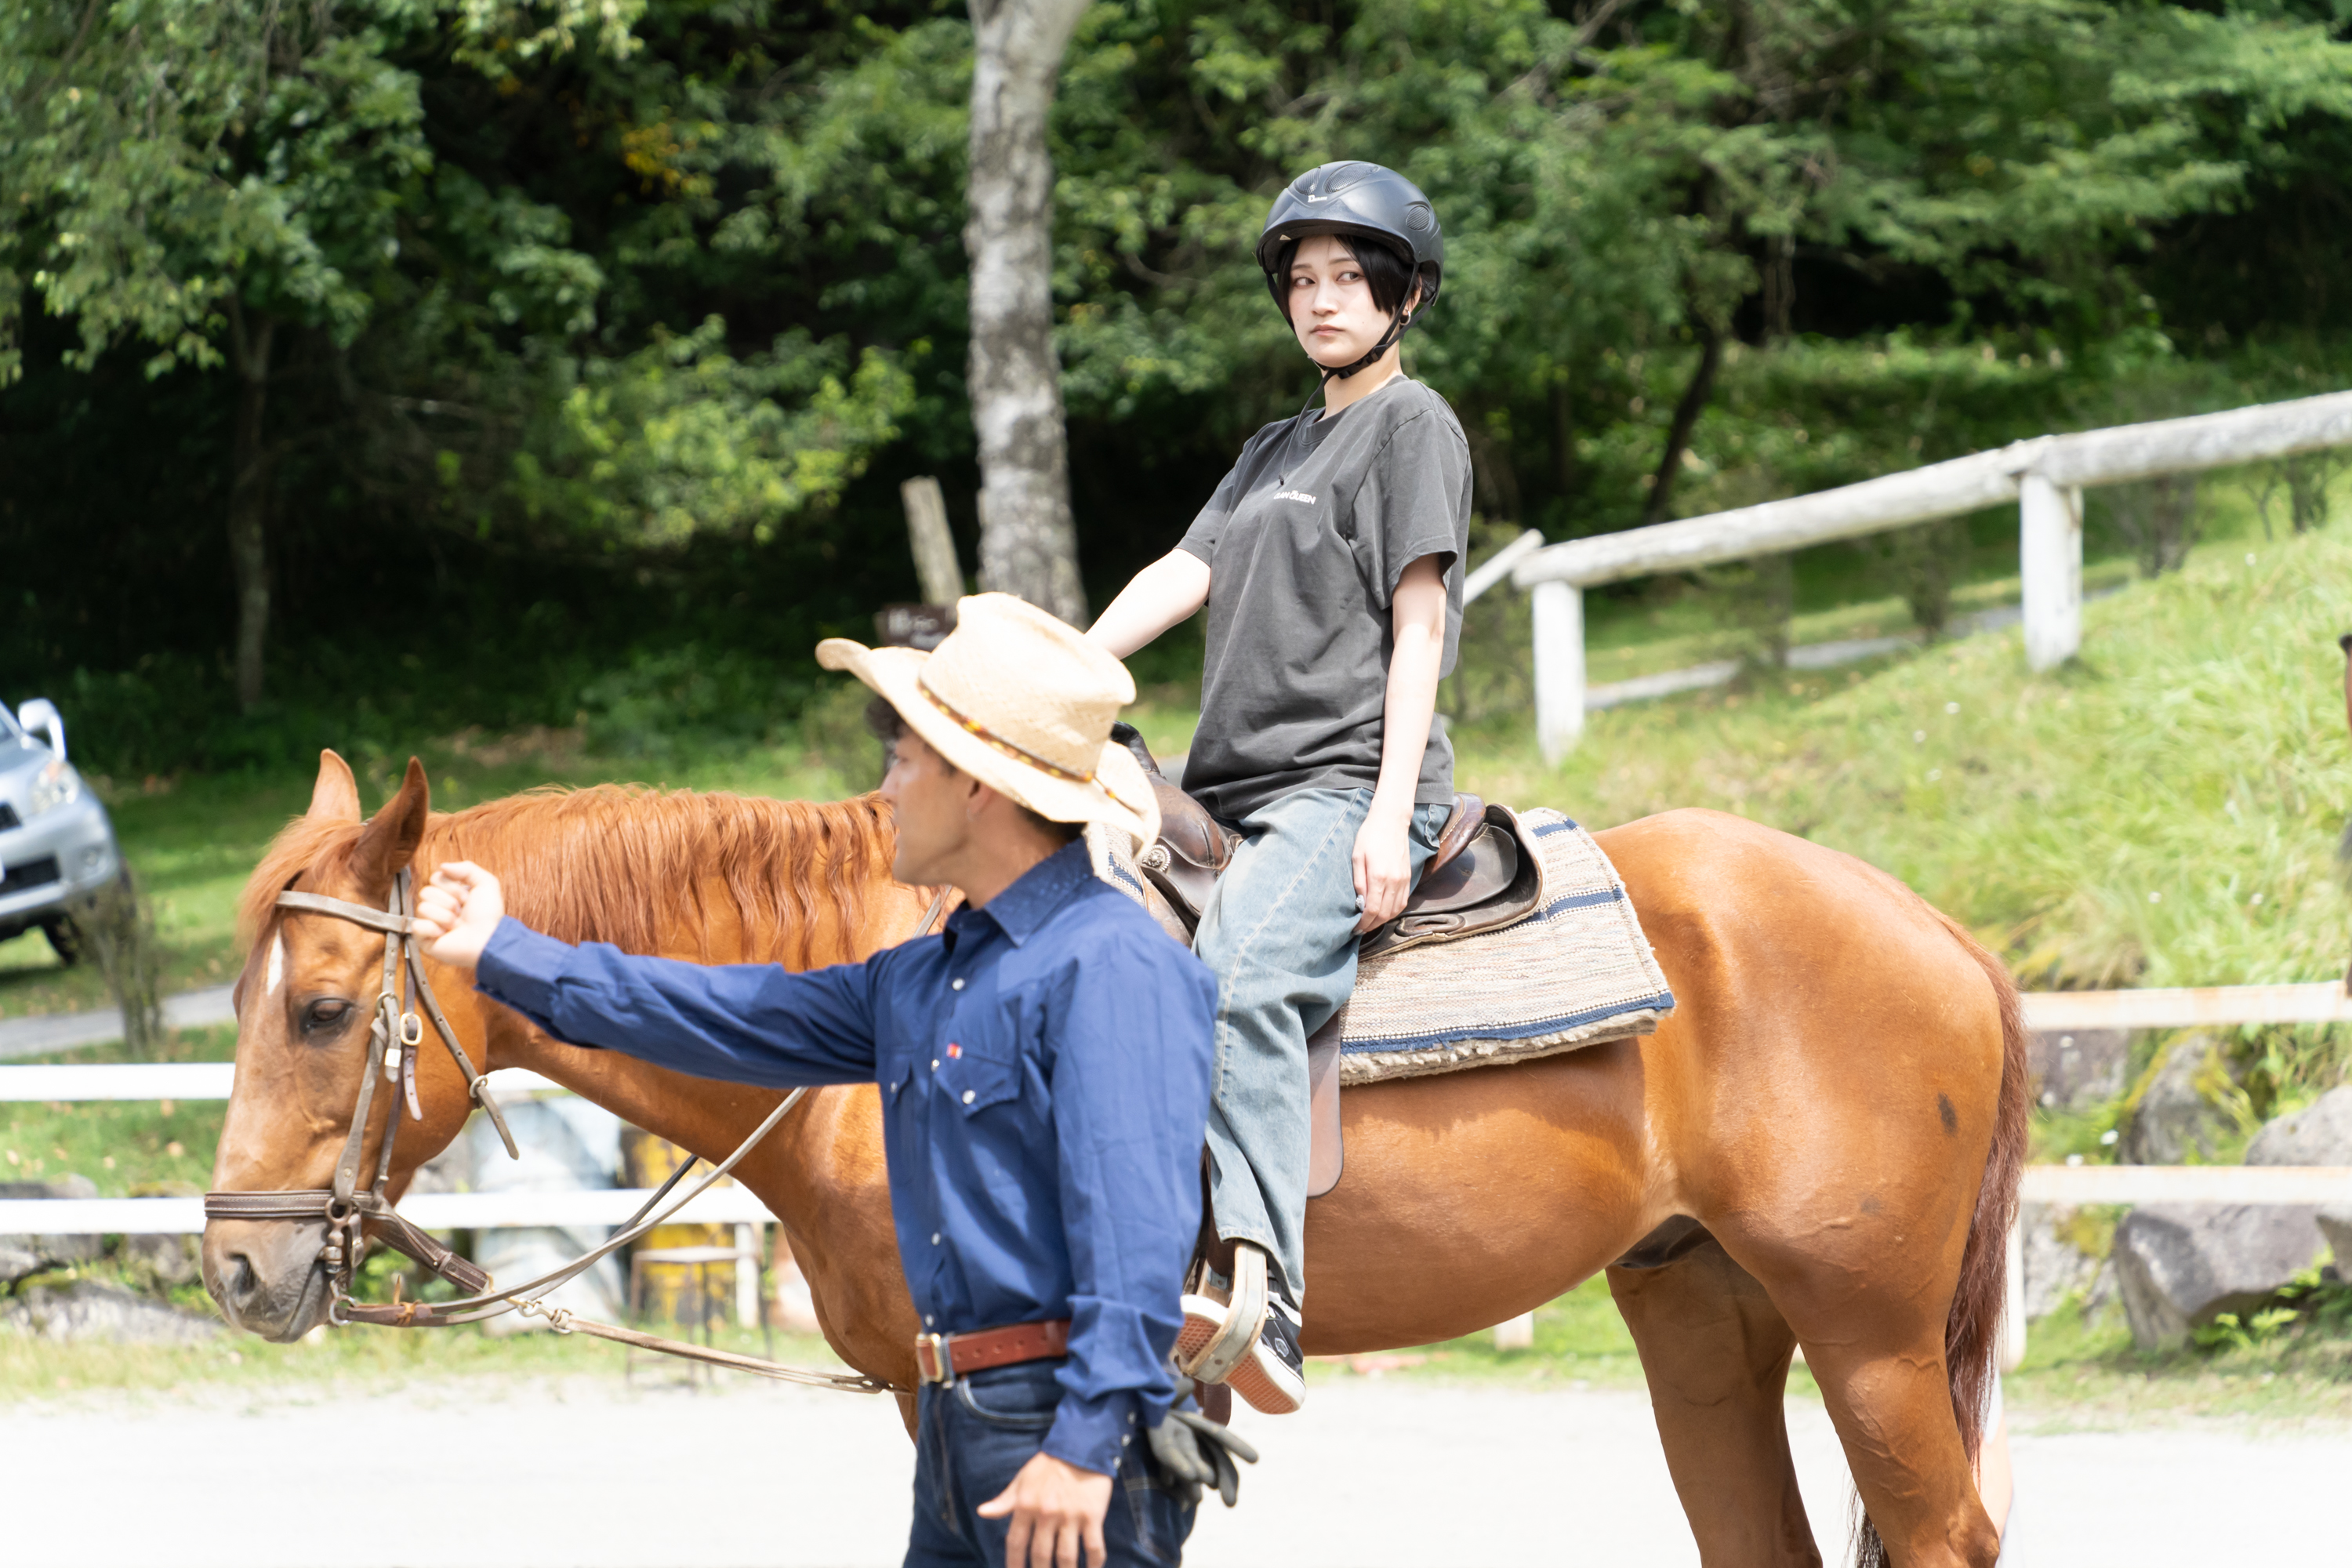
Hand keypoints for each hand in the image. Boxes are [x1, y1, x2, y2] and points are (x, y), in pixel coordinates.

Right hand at [412, 861, 504, 970]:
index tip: (466, 897)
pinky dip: (432, 929)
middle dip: (447, 901)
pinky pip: (416, 926)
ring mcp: (430, 923)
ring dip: (444, 916)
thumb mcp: (486, 883)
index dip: (450, 886)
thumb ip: (466, 868)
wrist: (488, 939)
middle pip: (425, 892)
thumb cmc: (489, 914)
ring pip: (422, 908)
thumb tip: (442, 866)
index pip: (435, 878)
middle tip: (461, 912)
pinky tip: (444, 934)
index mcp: (449, 894)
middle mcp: (438, 907)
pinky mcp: (424, 939)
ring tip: (456, 924)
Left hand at [976, 1451, 1112, 1567]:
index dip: (1014, 1563)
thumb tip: (982, 1512)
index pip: (1016, 1543)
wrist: (1079, 1446)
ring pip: (1066, 1557)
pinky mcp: (1092, 1516)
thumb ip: (1004, 1501)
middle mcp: (1046, 1514)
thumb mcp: (1022, 1480)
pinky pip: (1093, 1547)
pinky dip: (1094, 1563)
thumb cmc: (1048, 1466)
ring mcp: (1070, 1516)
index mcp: (1026, 1506)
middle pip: (1041, 1556)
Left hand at [1146, 1381, 1258, 1508]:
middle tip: (1231, 1503)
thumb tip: (1188, 1384)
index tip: (1255, 1459)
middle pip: (1216, 1461)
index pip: (1223, 1438)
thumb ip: (1176, 1391)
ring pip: (1197, 1468)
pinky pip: (1174, 1466)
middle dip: (1225, 1480)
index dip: (1238, 1447)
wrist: (1138, 1407)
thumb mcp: (1167, 1394)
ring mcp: (1180, 1450)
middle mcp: (1195, 1440)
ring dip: (1200, 1481)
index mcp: (1201, 1425)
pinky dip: (1178, 1473)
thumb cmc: (1158, 1399)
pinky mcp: (1163, 1456)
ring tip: (1201, 1499)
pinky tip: (1179, 1490)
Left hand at [1352, 805, 1413, 932]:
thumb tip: (1359, 902)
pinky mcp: (1408, 877)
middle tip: (1361, 929)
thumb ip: (1359, 881)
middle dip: (1372, 925)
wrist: (1391, 821)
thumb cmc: (1370, 836)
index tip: (1355, 928)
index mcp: (1379, 876)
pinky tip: (1384, 911)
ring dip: (1383, 920)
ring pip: (1396, 910)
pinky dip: (1393, 911)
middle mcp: (1394, 881)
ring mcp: (1404, 880)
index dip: (1364, 923)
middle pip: (1385, 914)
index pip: (1373, 910)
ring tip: (1370, 922)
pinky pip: (1403, 901)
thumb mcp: (1357, 857)